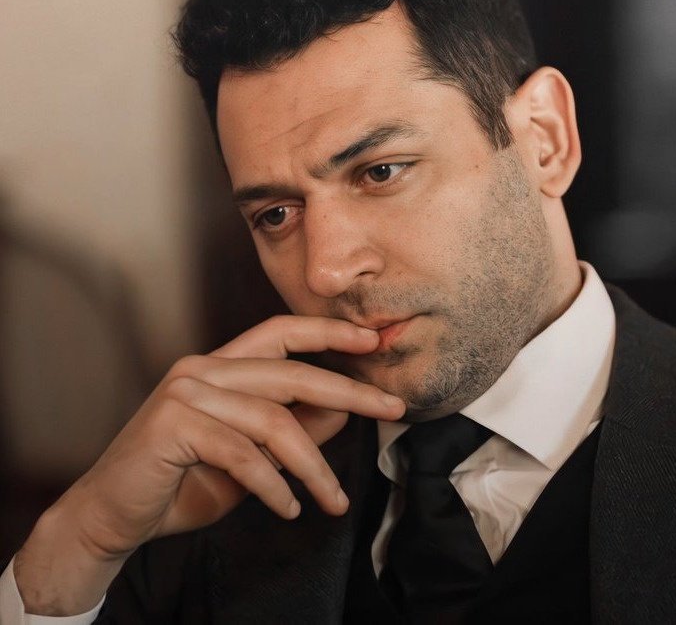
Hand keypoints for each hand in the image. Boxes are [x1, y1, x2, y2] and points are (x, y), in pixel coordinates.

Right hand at [15, 315, 403, 614]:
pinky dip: (274, 487)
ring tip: (334, 501)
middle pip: (292, 373)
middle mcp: (204, 369)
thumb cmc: (181, 483)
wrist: (110, 516)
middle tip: (393, 410)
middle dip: (349, 392)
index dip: (328, 332)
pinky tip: (289, 509)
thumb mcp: (250, 457)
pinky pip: (245, 455)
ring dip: (314, 467)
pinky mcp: (173, 424)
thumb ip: (291, 429)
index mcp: (221, 365)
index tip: (372, 341)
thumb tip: (343, 411)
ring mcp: (186, 392)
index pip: (281, 332)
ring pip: (275, 422)